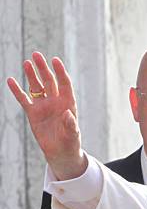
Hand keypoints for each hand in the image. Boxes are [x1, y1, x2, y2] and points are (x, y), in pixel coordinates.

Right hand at [7, 52, 87, 179]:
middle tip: (36, 55)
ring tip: (27, 63)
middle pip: (49, 81)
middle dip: (43, 68)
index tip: (55, 60)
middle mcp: (55, 101)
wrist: (60, 153)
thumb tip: (68, 115)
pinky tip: (11, 80)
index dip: (60, 72)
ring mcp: (43, 106)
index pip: (64, 84)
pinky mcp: (33, 113)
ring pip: (37, 87)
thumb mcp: (73, 135)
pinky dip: (17, 90)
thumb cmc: (70, 143)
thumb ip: (71, 125)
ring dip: (32, 75)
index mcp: (67, 103)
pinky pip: (24, 99)